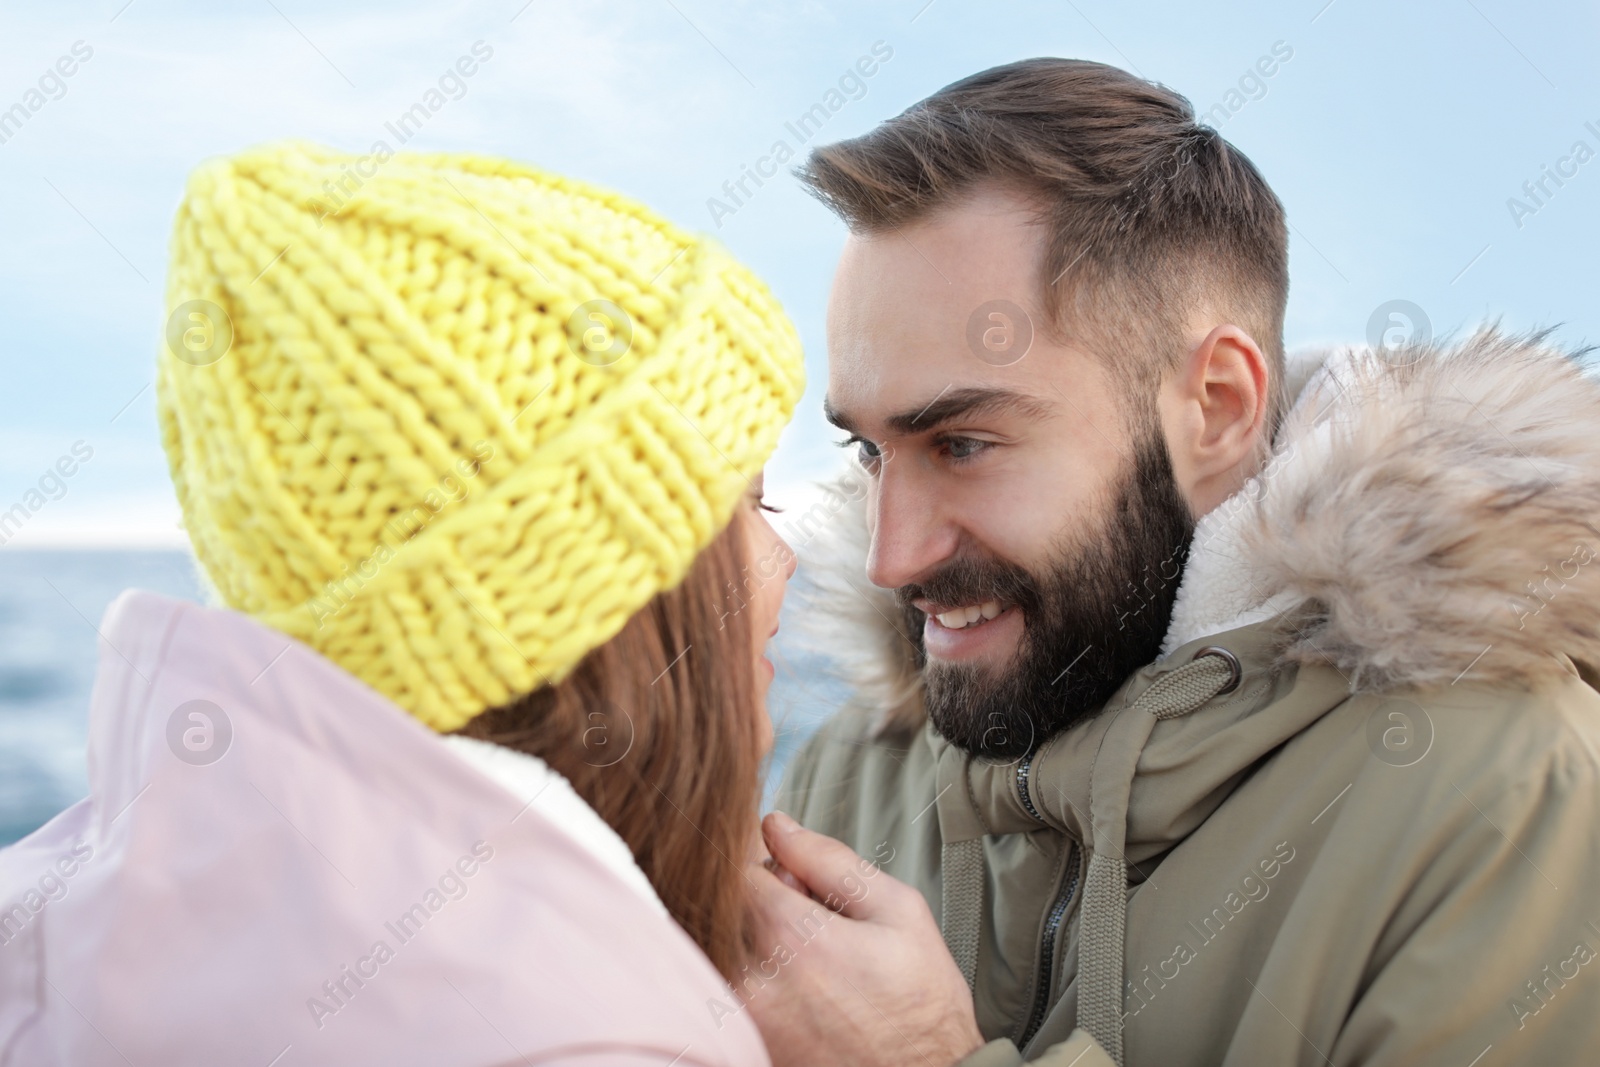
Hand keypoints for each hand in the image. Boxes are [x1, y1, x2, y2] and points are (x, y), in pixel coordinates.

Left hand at [742, 811, 984, 1066]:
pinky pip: (728, 988)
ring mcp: (744, 1018)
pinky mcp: (745, 1042)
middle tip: (815, 928)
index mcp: (793, 937)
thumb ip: (831, 860)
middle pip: (723, 907)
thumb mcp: (898, 912)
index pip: (735, 866)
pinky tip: (801, 995)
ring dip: (757, 942)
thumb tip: (776, 825)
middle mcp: (755, 980)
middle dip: (762, 902)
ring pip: (723, 947)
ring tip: (810, 965)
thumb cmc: (921, 1007)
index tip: (799, 881)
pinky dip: (757, 979)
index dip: (769, 864)